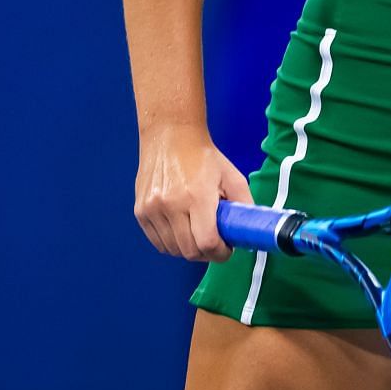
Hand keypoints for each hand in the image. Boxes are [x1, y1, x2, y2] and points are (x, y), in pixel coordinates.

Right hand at [134, 123, 252, 261]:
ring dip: (188, 249)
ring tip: (197, 232)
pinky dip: (171, 242)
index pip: (206, 243)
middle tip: (215, 243)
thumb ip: (244, 204)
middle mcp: (171, 204)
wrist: (170, 136)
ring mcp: (152, 209)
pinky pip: (157, 241)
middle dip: (206, 253)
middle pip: (189, 251)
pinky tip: (181, 228)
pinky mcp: (141, 211)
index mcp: (197, 196)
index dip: (220, 253)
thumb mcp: (231, 176)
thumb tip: (250, 229)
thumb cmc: (201, 155)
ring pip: (172, 249)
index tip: (226, 250)